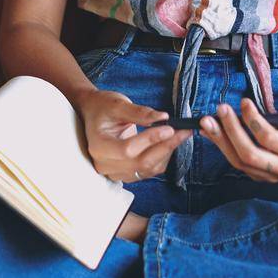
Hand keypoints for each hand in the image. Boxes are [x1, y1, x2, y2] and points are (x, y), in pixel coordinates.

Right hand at [74, 88, 194, 183]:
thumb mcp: (117, 104)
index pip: (128, 149)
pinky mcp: (126, 173)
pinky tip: (169, 142)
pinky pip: (149, 170)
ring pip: (148, 168)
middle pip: (141, 162)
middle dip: (166, 146)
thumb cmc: (103, 106)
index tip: (170, 127)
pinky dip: (162, 157)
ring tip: (181, 134)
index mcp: (99, 146)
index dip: (150, 140)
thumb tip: (163, 118)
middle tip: (184, 131)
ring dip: (167, 152)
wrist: (93, 114)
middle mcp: (105, 164)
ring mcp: (115, 172)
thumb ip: (139, 112)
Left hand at [199, 97, 277, 181]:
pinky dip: (220, 144)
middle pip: (249, 154)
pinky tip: (209, 130)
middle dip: (232, 131)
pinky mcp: (255, 174)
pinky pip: (233, 160)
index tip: (244, 102)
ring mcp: (266, 175)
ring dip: (220, 140)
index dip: (254, 121)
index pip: (269, 140)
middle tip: (221, 109)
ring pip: (237, 161)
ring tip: (206, 121)